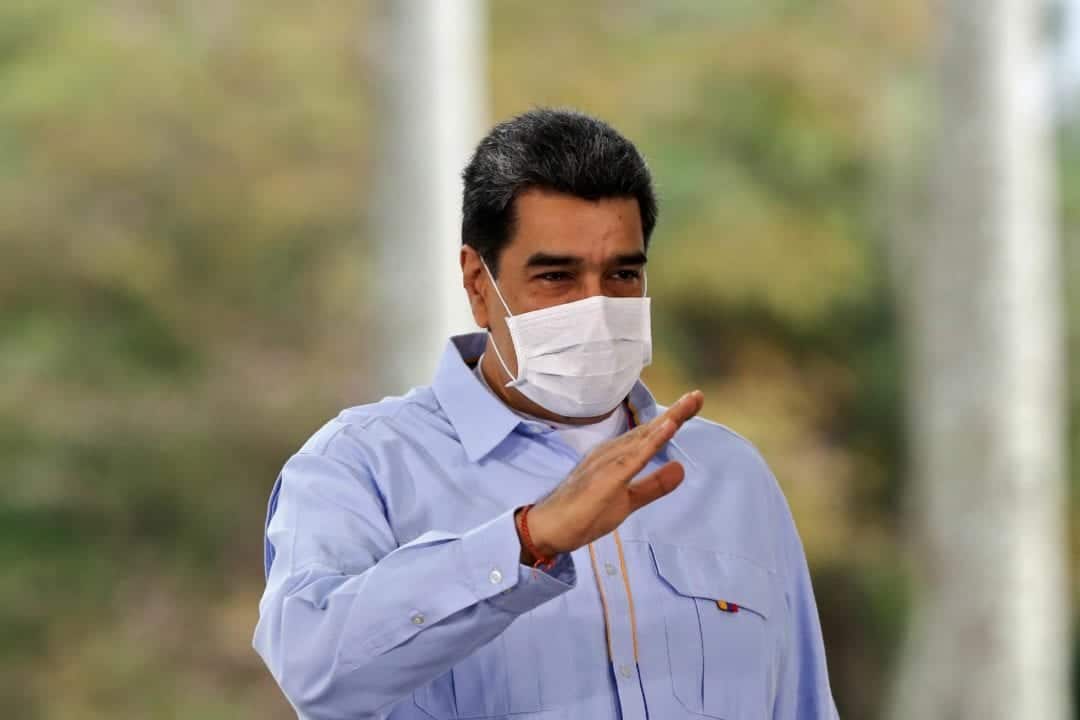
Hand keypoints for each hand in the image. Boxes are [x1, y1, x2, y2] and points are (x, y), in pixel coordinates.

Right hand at [520, 390, 703, 560]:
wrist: (550, 528)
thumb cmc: (584, 514)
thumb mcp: (629, 501)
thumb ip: (654, 485)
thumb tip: (681, 468)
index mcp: (617, 456)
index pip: (650, 435)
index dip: (673, 419)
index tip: (694, 403)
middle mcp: (613, 452)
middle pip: (651, 429)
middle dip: (677, 412)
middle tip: (699, 396)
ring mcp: (609, 461)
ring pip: (644, 437)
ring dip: (669, 419)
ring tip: (690, 402)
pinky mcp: (608, 476)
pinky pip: (635, 456)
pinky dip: (653, 440)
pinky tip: (669, 427)